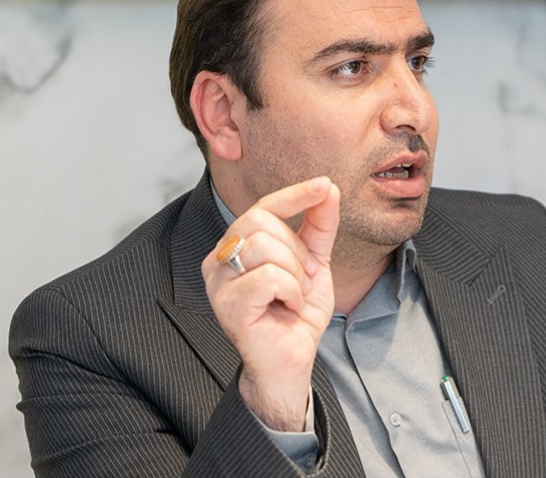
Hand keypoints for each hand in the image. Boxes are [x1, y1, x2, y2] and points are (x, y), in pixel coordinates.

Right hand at [202, 177, 339, 431]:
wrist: (292, 360)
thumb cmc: (295, 314)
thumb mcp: (315, 262)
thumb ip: (318, 226)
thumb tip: (327, 189)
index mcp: (236, 245)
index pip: (263, 207)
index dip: (294, 194)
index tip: (324, 184)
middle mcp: (219, 259)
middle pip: (262, 222)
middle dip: (297, 250)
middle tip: (303, 278)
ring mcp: (218, 282)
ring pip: (265, 247)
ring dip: (295, 274)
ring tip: (292, 296)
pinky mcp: (227, 305)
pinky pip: (268, 277)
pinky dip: (290, 292)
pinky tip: (286, 307)